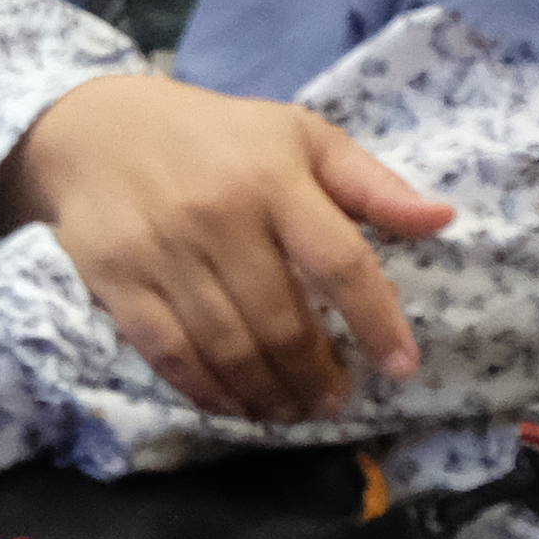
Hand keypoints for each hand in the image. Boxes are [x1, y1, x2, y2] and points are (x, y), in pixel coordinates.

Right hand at [0, 76, 447, 418]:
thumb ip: (371, 184)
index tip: (401, 366)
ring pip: (227, 344)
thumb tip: (442, 219)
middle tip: (335, 402)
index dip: (376, 320)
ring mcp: (163, 252)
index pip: (340, 262)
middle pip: (281, 319)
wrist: (95, 128)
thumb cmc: (219, 135)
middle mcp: (220, 218)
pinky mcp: (115, 280)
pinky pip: (167, 351)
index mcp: (276, 179)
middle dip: (315, 373)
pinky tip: (235, 406)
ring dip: (267, 391)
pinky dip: (205, 389)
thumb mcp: (302, 136)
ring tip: (293, 410)